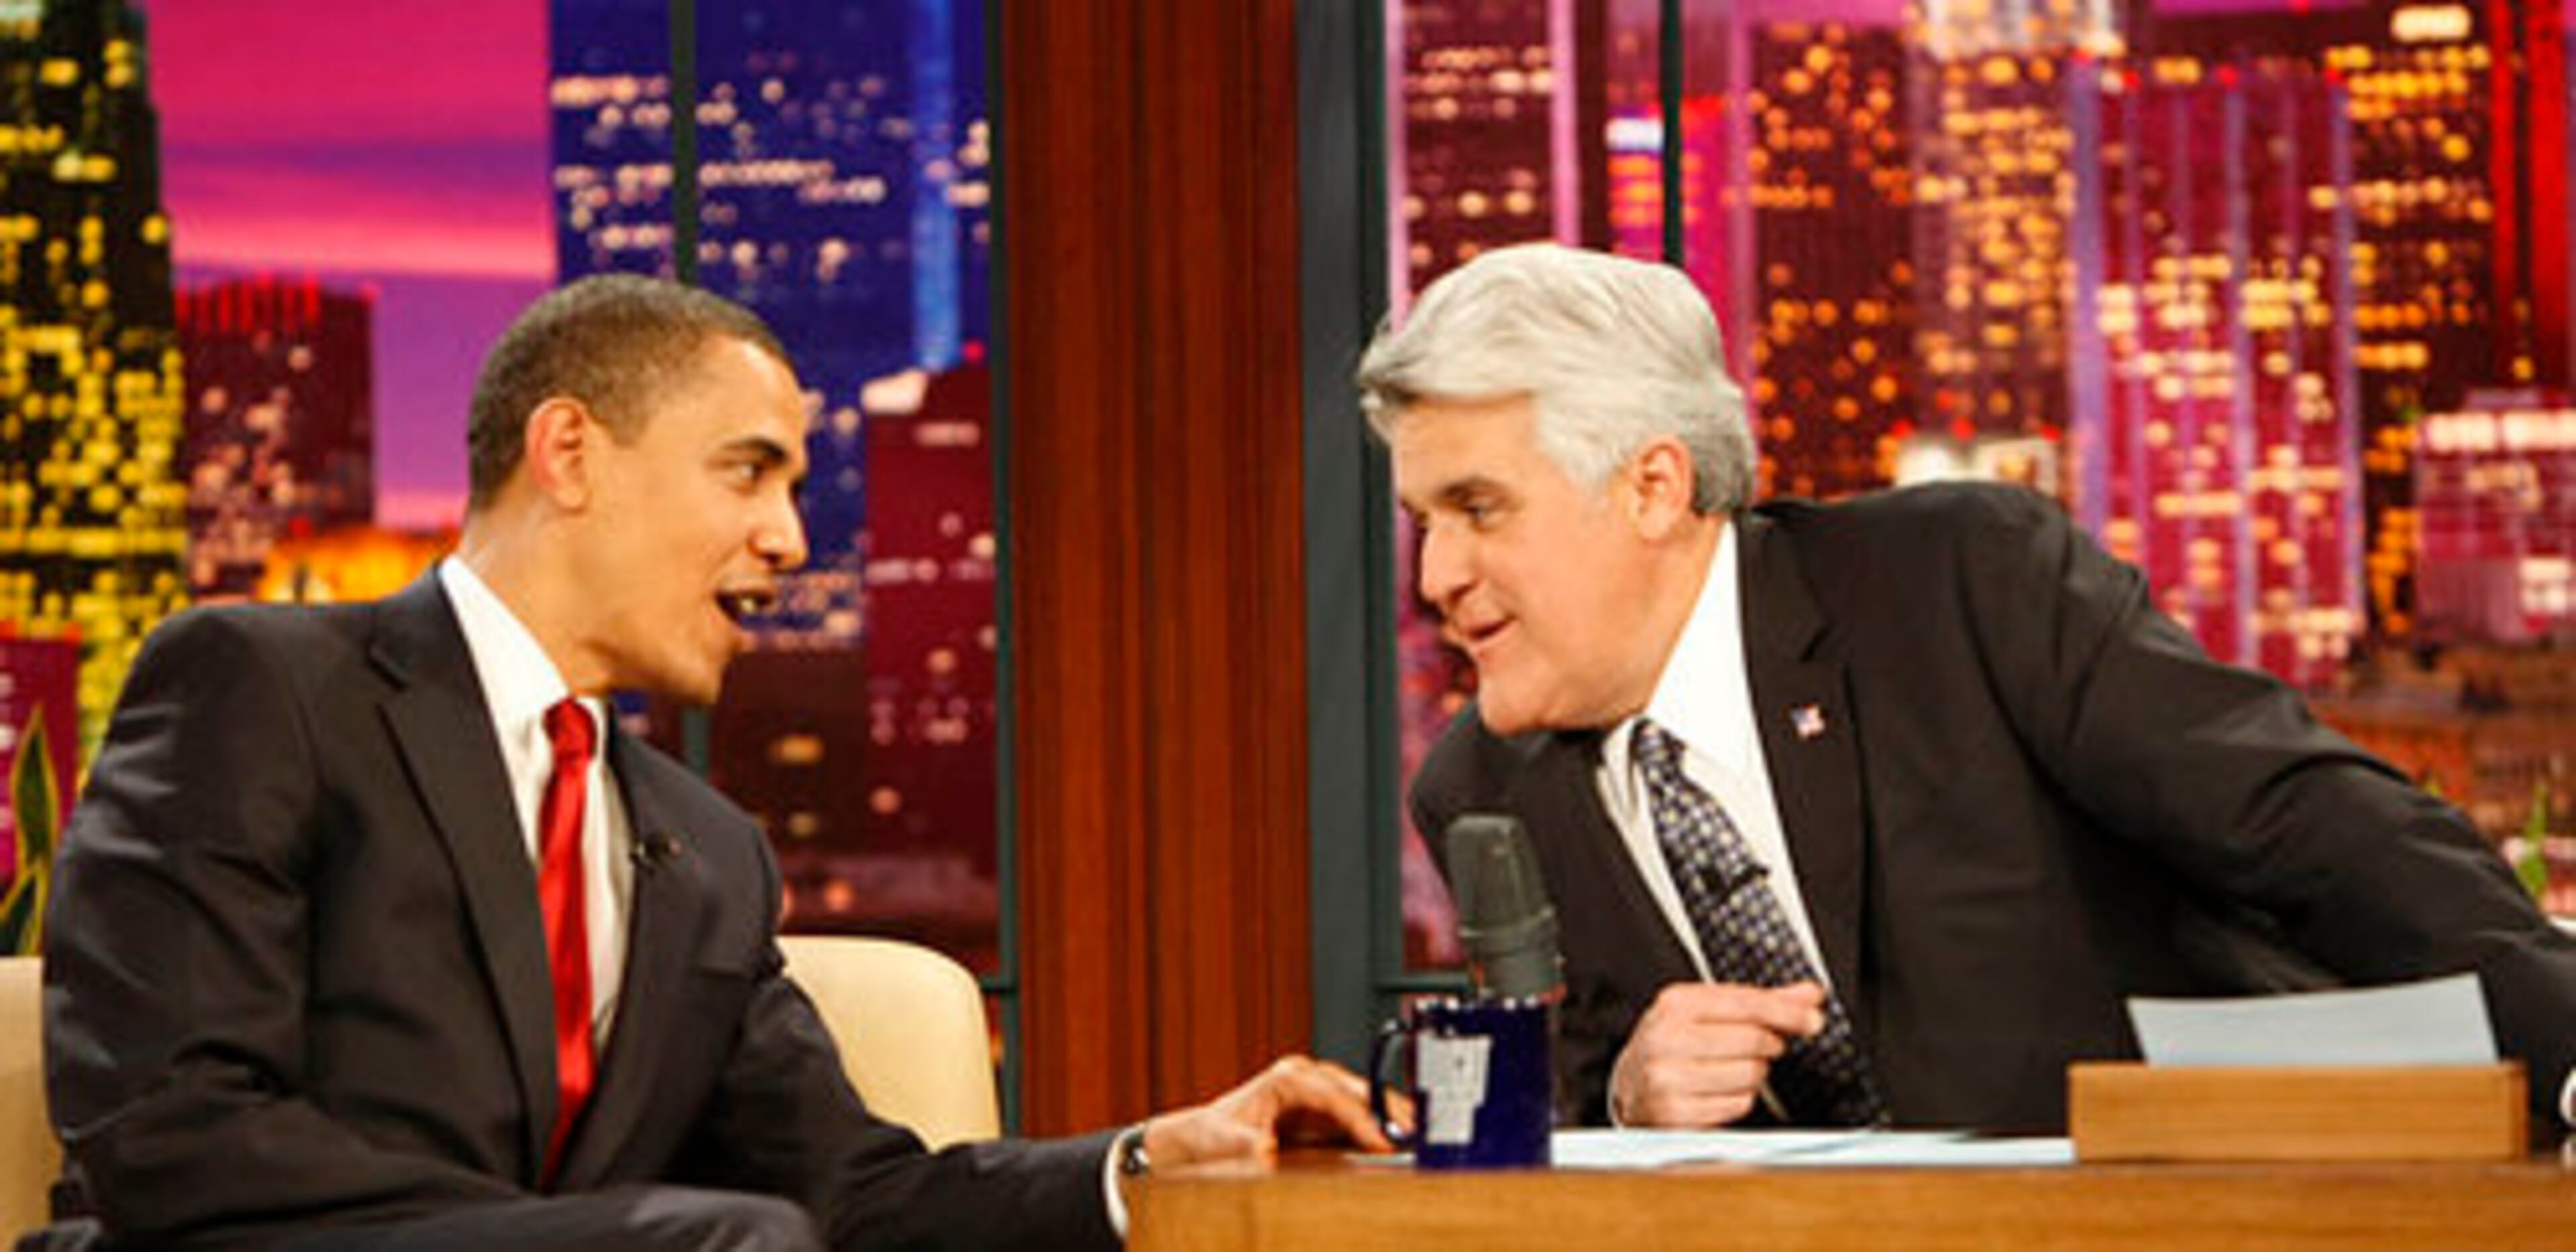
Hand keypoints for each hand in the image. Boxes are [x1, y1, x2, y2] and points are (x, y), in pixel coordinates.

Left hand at [1140, 1055, 1394, 1169]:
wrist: (1203, 1136)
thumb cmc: (1213, 1132)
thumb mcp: (1224, 1138)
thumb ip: (1243, 1144)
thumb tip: (1262, 1148)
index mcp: (1286, 1077)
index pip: (1334, 1096)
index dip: (1360, 1118)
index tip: (1380, 1138)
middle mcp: (1304, 1077)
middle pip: (1354, 1089)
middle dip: (1386, 1107)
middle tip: (1415, 1129)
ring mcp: (1314, 1090)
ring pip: (1360, 1096)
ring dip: (1387, 1112)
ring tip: (1416, 1130)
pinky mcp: (1319, 1108)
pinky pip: (1355, 1111)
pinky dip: (1377, 1122)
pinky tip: (1396, 1135)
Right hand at [1608, 981, 1824, 1126]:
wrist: (1630, 1088)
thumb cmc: (1675, 1048)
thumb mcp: (1709, 1014)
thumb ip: (1762, 1003)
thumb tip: (1809, 996)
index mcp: (1675, 1004)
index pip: (1747, 1002)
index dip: (1788, 1011)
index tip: (1813, 1018)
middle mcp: (1666, 1037)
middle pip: (1753, 1039)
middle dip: (1768, 1046)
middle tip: (1761, 1049)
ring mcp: (1667, 1077)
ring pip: (1749, 1074)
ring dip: (1754, 1075)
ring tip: (1731, 1070)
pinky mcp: (1675, 1113)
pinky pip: (1738, 1104)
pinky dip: (1739, 1100)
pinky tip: (1719, 1092)